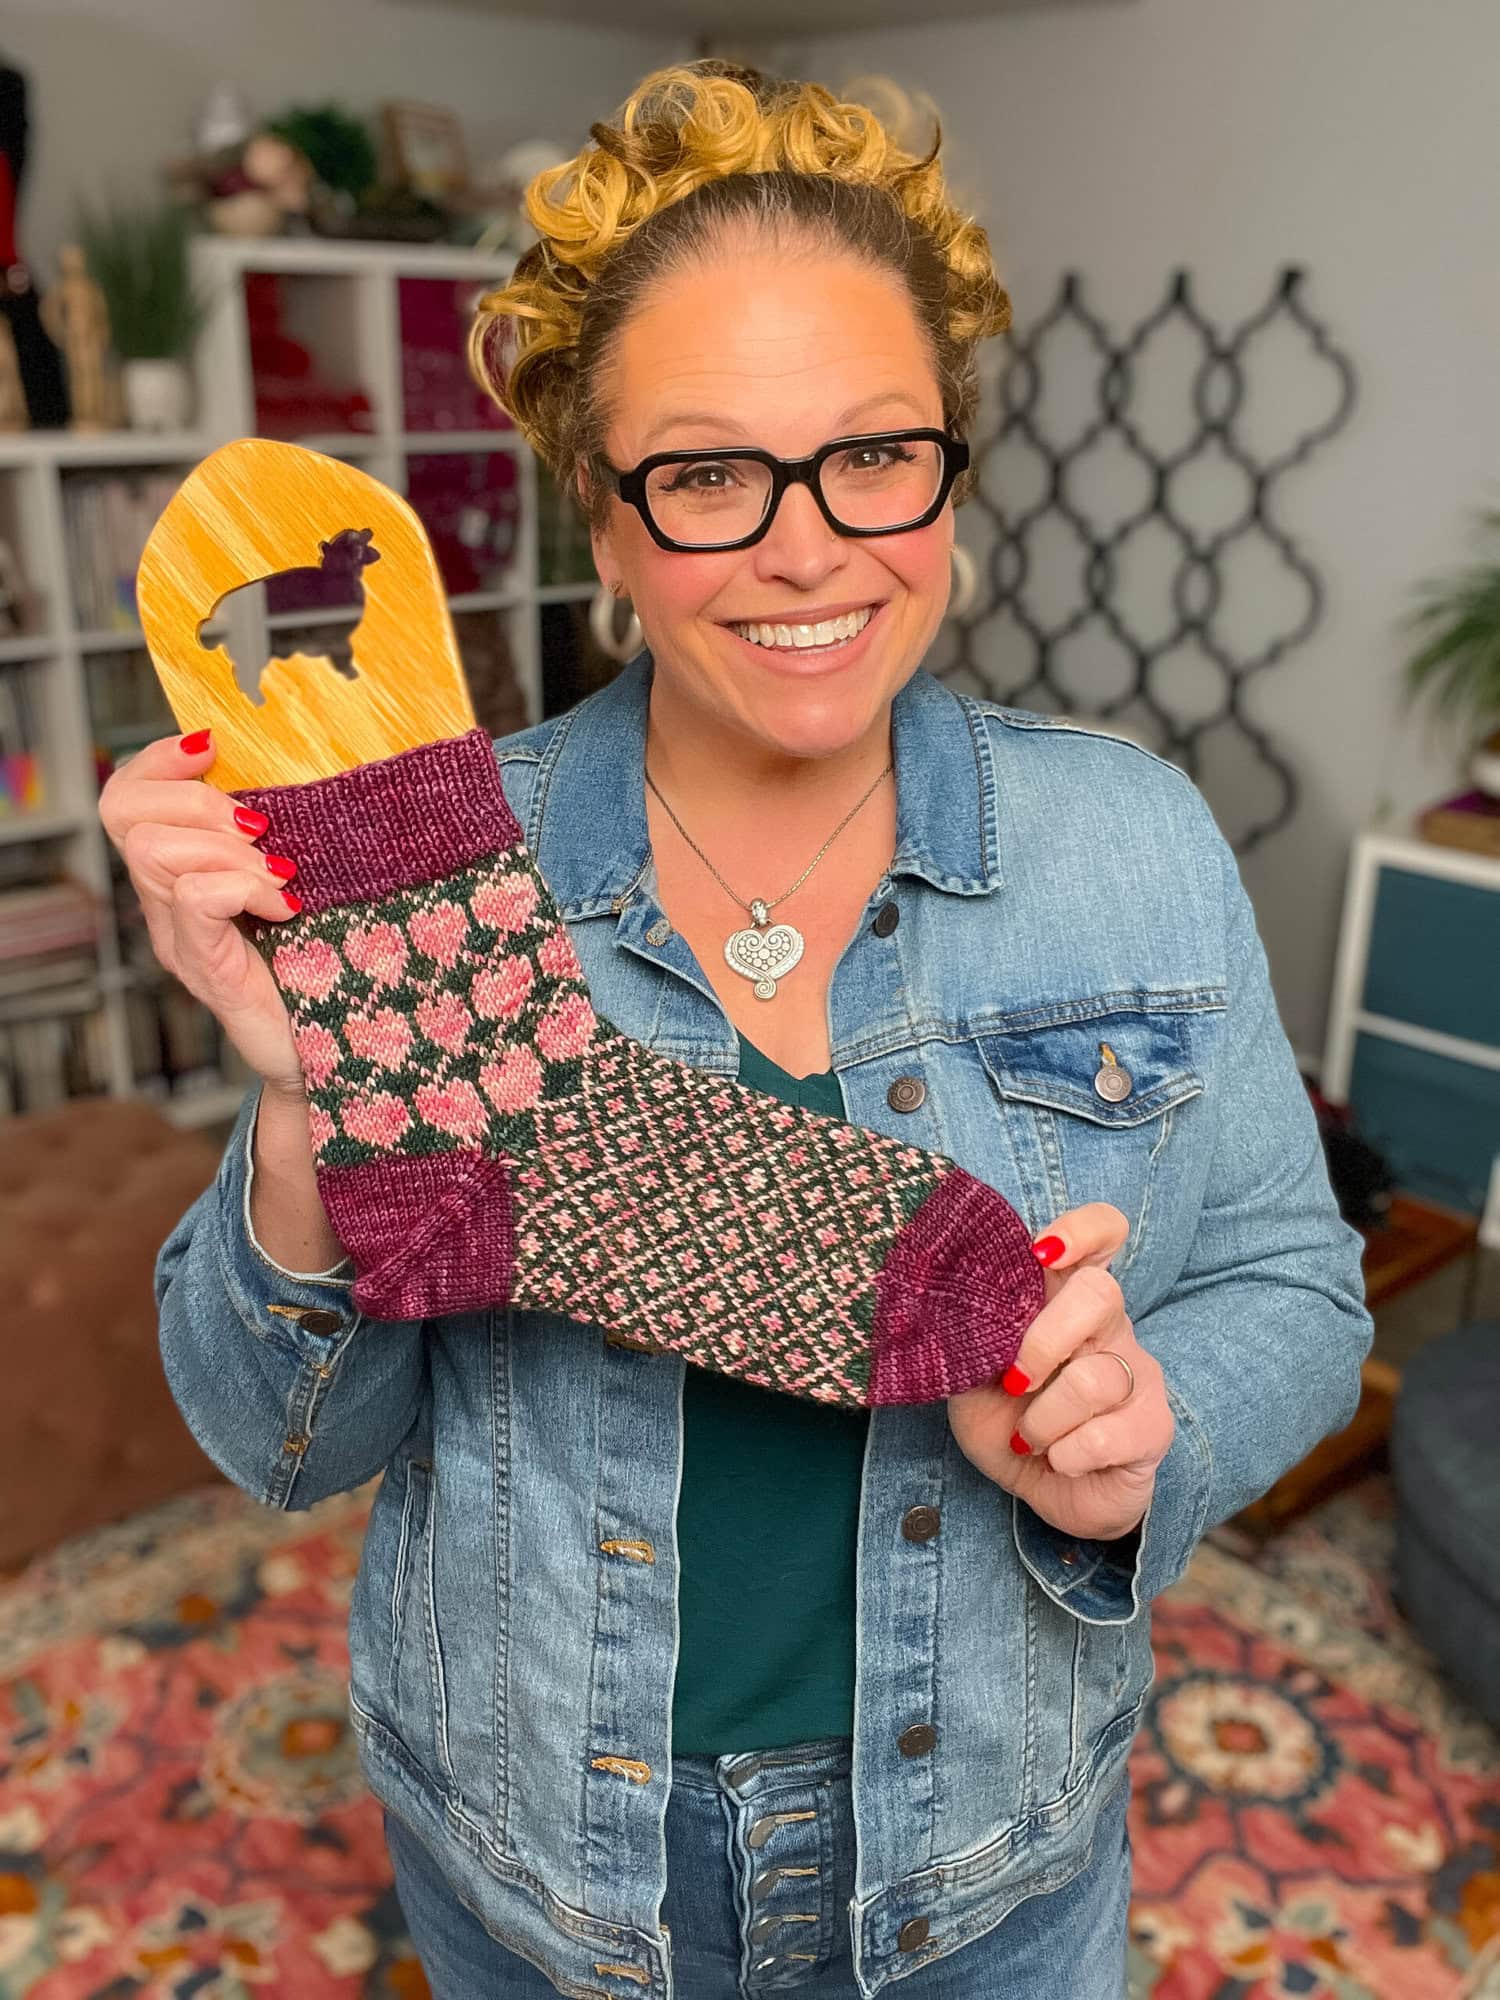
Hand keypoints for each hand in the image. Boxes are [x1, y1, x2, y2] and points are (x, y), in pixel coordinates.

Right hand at [98, 729, 305, 1097]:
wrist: (343, 1051)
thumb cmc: (335, 962)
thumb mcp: (309, 877)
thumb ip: (289, 831)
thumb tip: (314, 765)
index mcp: (185, 871)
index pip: (129, 794)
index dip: (160, 758)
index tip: (216, 748)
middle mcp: (168, 903)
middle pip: (124, 810)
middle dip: (198, 800)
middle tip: (261, 833)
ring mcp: (182, 938)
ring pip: (154, 850)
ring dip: (225, 849)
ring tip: (279, 877)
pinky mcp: (208, 969)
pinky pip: (196, 898)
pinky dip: (244, 888)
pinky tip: (287, 906)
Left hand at [946, 1202, 1172, 1542]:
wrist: (1042, 1490)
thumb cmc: (1007, 1420)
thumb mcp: (974, 1374)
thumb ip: (970, 1334)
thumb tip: (942, 1303)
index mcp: (1065, 1299)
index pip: (1103, 1232)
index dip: (1081, 1230)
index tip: (1042, 1252)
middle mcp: (1110, 1326)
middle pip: (1099, 1292)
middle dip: (1042, 1342)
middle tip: (1014, 1383)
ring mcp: (1137, 1373)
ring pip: (1094, 1378)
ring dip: (1043, 1419)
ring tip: (1028, 1438)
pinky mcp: (1153, 1426)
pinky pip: (1107, 1434)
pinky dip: (1066, 1454)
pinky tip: (1059, 1459)